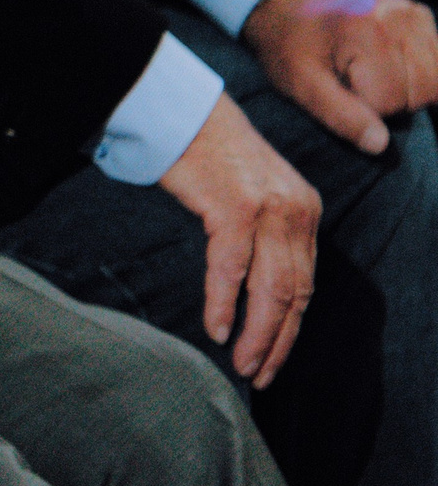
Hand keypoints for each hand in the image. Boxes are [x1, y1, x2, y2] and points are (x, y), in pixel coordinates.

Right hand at [157, 93, 317, 385]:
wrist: (182, 112)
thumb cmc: (206, 154)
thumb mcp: (251, 193)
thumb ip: (263, 233)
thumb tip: (254, 287)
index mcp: (304, 211)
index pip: (304, 283)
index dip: (289, 327)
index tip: (272, 359)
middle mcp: (296, 211)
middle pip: (293, 292)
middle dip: (277, 339)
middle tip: (260, 374)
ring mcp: (269, 209)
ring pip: (270, 287)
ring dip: (256, 332)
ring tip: (242, 362)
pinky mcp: (235, 207)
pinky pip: (231, 268)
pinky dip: (224, 302)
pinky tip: (217, 328)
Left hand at [244, 0, 437, 154]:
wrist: (288, 3)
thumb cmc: (290, 46)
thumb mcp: (301, 85)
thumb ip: (340, 115)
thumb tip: (380, 144)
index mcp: (368, 34)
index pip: (392, 102)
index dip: (367, 110)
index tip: (340, 90)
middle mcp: (398, 19)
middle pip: (423, 92)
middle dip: (392, 100)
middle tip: (355, 81)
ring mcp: (413, 14)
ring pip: (435, 80)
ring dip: (408, 88)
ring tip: (370, 73)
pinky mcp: (420, 15)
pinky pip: (436, 61)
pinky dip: (417, 71)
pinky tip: (387, 63)